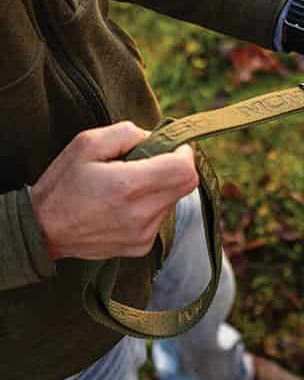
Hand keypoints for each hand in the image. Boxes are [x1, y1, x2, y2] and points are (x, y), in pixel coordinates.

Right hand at [31, 121, 198, 260]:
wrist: (41, 231)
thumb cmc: (62, 183)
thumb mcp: (88, 143)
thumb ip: (128, 133)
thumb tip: (156, 138)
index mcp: (128, 186)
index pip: (184, 169)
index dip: (184, 152)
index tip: (172, 146)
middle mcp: (141, 214)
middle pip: (186, 185)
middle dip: (175, 167)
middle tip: (150, 161)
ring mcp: (143, 235)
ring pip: (174, 200)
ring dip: (161, 187)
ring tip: (129, 185)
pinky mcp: (141, 247)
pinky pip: (161, 218)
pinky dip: (151, 205)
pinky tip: (125, 204)